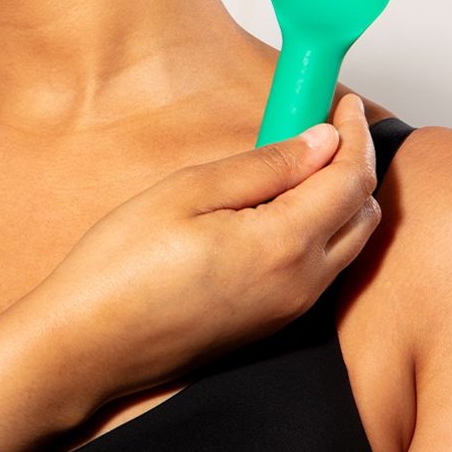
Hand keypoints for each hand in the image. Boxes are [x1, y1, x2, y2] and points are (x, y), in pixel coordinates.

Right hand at [33, 93, 379, 407]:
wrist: (88, 347)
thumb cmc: (123, 266)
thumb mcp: (189, 192)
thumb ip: (264, 166)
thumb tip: (321, 141)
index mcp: (284, 247)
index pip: (351, 181)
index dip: (356, 134)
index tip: (345, 105)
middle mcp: (301, 285)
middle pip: (363, 214)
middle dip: (354, 164)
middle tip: (322, 125)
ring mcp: (289, 310)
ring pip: (347, 243)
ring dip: (340, 196)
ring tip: (297, 158)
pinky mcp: (271, 323)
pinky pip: (321, 267)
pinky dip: (320, 226)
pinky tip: (278, 203)